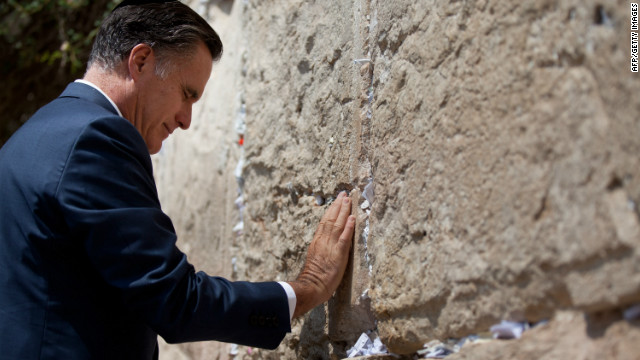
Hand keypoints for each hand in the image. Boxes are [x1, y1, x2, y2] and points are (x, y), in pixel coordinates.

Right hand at [288, 191, 354, 317]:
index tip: (336, 201)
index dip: (331, 211)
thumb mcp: (315, 258)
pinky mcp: (338, 254)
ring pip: (337, 225)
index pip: (324, 222)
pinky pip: (344, 238)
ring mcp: (331, 246)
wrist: (312, 286)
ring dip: (343, 211)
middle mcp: (323, 241)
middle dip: (337, 205)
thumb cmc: (313, 277)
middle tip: (343, 194)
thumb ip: (320, 248)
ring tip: (348, 200)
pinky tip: (352, 218)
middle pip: (330, 219)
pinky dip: (348, 227)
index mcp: (317, 241)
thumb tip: (325, 242)